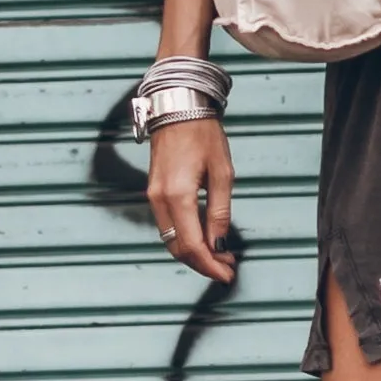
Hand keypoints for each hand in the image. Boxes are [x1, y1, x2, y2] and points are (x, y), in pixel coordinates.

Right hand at [147, 114, 239, 285]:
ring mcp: (153, 196)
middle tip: (226, 268)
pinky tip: (202, 238)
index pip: (193, 245)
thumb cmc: (203, 134)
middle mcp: (160, 200)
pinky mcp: (153, 191)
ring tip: (219, 256)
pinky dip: (183, 238)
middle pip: (178, 248)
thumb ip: (220, 212)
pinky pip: (166, 225)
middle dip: (202, 264)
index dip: (211, 265)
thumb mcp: (222, 173)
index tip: (228, 274)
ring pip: (170, 240)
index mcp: (179, 196)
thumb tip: (219, 244)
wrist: (177, 107)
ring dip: (193, 253)